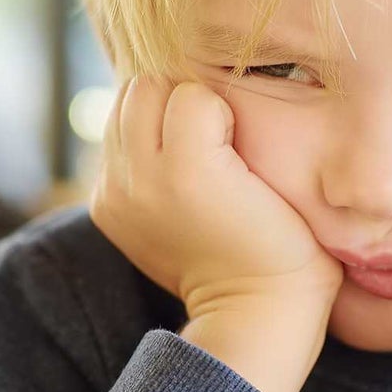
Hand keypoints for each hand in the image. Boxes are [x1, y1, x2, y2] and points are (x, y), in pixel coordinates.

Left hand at [89, 76, 343, 320]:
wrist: (254, 305)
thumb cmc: (286, 235)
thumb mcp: (283, 170)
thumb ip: (238, 117)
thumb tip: (199, 87)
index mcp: (188, 171)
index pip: (190, 90)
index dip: (222, 108)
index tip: (238, 141)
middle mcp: (139, 182)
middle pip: (144, 86)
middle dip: (177, 98)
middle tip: (210, 134)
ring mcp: (116, 196)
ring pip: (122, 105)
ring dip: (153, 115)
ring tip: (185, 147)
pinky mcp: (104, 206)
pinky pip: (112, 142)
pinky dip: (137, 144)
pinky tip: (168, 173)